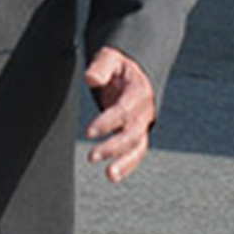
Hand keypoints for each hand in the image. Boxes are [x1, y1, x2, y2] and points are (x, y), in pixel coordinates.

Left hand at [82, 46, 157, 183]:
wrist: (134, 72)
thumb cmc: (120, 65)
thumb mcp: (110, 57)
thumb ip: (101, 67)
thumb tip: (91, 78)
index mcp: (139, 92)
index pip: (124, 110)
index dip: (108, 122)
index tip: (90, 131)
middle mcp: (144, 111)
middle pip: (132, 133)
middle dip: (113, 146)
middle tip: (92, 155)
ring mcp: (142, 125)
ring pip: (138, 147)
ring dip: (124, 163)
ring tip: (110, 174)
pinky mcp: (137, 134)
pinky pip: (136, 152)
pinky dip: (127, 166)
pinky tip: (114, 176)